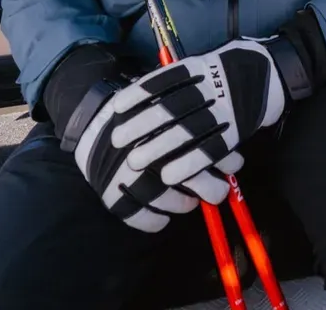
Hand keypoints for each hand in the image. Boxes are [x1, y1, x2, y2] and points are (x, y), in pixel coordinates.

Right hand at [66, 77, 244, 232]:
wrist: (91, 117)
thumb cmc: (140, 110)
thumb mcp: (169, 104)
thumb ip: (198, 120)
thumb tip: (231, 143)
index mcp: (165, 127)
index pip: (205, 148)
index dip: (224, 159)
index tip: (234, 165)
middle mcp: (148, 152)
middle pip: (190, 177)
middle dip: (210, 188)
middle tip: (218, 191)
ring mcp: (127, 174)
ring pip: (167, 200)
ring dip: (184, 205)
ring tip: (190, 202)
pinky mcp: (109, 192)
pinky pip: (137, 217)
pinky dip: (154, 221)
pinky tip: (163, 218)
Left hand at [88, 39, 287, 205]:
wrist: (278, 71)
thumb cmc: (236, 66)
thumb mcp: (211, 60)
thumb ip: (185, 75)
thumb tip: (148, 89)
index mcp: (204, 66)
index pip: (166, 79)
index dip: (140, 93)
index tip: (117, 107)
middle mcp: (214, 86)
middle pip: (173, 107)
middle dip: (143, 124)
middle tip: (117, 139)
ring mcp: (227, 108)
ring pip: (189, 130)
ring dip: (160, 147)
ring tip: (135, 161)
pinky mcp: (239, 129)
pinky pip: (212, 148)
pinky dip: (189, 162)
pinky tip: (169, 174)